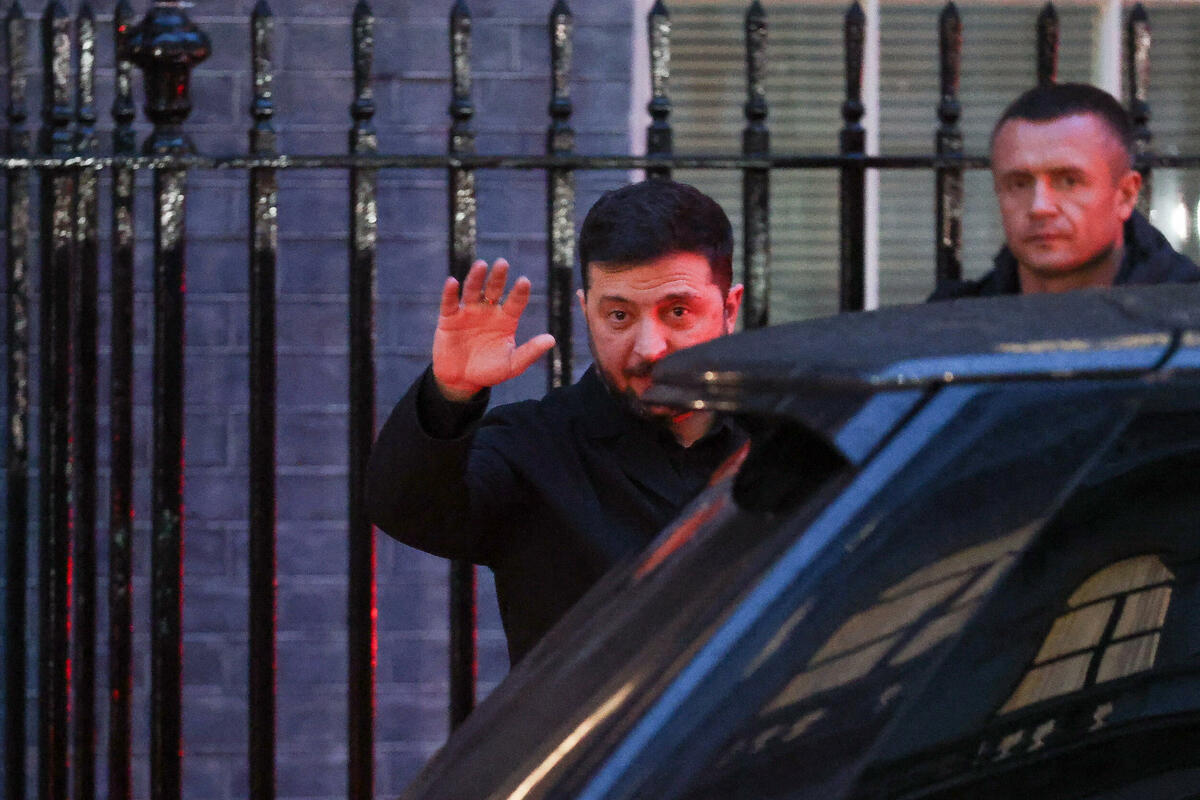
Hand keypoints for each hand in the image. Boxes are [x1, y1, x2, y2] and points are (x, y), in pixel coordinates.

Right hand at [432, 258, 555, 401]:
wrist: (462, 381)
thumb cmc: (490, 371)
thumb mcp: (512, 365)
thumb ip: (530, 352)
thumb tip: (551, 340)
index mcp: (506, 319)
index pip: (516, 301)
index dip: (519, 292)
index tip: (524, 281)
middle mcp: (489, 311)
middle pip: (494, 290)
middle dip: (498, 277)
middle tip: (503, 263)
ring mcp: (468, 312)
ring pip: (473, 291)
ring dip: (476, 278)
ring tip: (481, 265)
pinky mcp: (449, 318)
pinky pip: (450, 303)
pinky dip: (450, 292)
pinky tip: (452, 282)